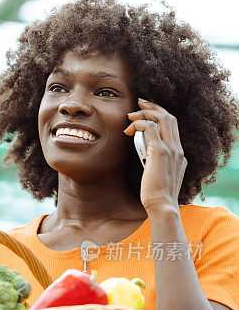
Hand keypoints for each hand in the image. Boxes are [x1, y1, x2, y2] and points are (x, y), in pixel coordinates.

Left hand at [124, 97, 186, 213]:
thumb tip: (149, 161)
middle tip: (139, 103)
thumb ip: (159, 166)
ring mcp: (171, 149)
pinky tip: (129, 129)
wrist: (163, 206)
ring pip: (161, 118)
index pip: (173, 127)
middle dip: (153, 107)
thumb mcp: (161, 178)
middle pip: (169, 117)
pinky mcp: (159, 152)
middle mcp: (178, 149)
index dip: (160, 115)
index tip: (146, 112)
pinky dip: (138, 123)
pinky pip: (149, 127)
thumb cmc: (158, 197)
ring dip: (144, 113)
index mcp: (180, 154)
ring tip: (130, 116)